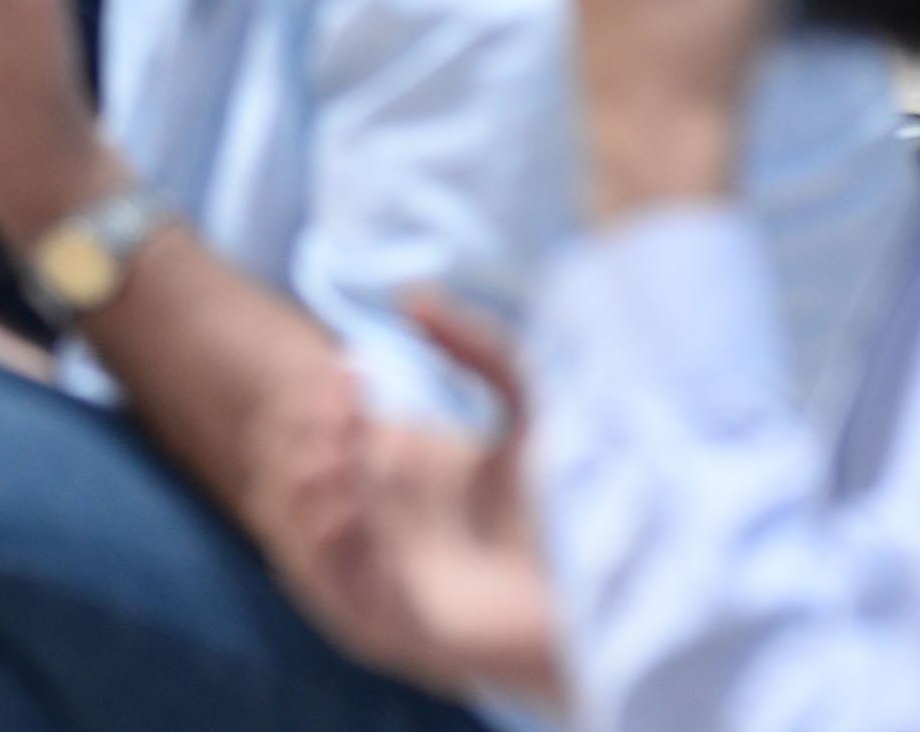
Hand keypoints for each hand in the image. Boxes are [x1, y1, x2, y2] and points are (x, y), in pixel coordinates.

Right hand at [260, 293, 566, 706]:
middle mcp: (381, 522)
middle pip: (292, 468)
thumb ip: (478, 345)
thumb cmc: (585, 501)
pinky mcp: (399, 622)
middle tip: (346, 402)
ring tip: (348, 447)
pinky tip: (354, 499)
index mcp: (399, 473)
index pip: (317, 430)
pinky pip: (335, 580)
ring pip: (298, 522)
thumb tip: (408, 296)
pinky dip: (328, 537)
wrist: (627, 586)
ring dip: (309, 479)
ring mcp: (384, 572)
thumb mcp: (531, 403)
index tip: (351, 367)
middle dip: (306, 432)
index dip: (317, 397)